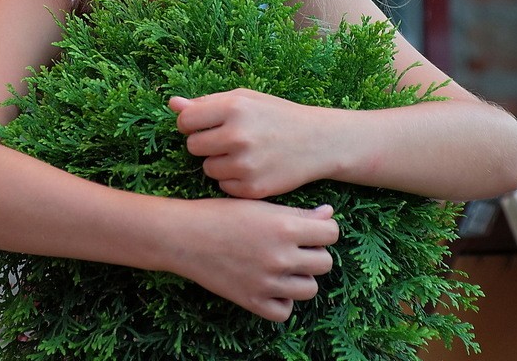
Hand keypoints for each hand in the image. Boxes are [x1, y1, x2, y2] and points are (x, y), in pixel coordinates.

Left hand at [169, 89, 334, 197]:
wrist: (318, 142)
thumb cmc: (276, 116)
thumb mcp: (244, 99)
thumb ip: (206, 103)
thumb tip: (172, 103)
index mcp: (233, 107)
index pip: (185, 122)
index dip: (192, 124)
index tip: (206, 125)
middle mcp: (237, 135)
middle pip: (193, 147)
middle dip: (206, 144)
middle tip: (230, 139)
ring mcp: (245, 164)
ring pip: (207, 168)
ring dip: (219, 162)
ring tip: (244, 153)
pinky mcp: (253, 188)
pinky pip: (223, 186)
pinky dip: (233, 180)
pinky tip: (253, 168)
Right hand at [170, 199, 337, 320]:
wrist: (184, 235)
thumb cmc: (220, 213)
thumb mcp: (259, 205)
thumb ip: (297, 212)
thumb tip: (328, 215)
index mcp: (284, 226)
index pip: (332, 233)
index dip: (324, 229)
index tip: (311, 229)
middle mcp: (281, 256)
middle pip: (325, 262)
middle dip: (314, 253)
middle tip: (295, 246)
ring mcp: (268, 282)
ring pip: (310, 288)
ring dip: (301, 277)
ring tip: (282, 266)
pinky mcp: (253, 301)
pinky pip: (286, 310)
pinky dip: (282, 300)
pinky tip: (270, 284)